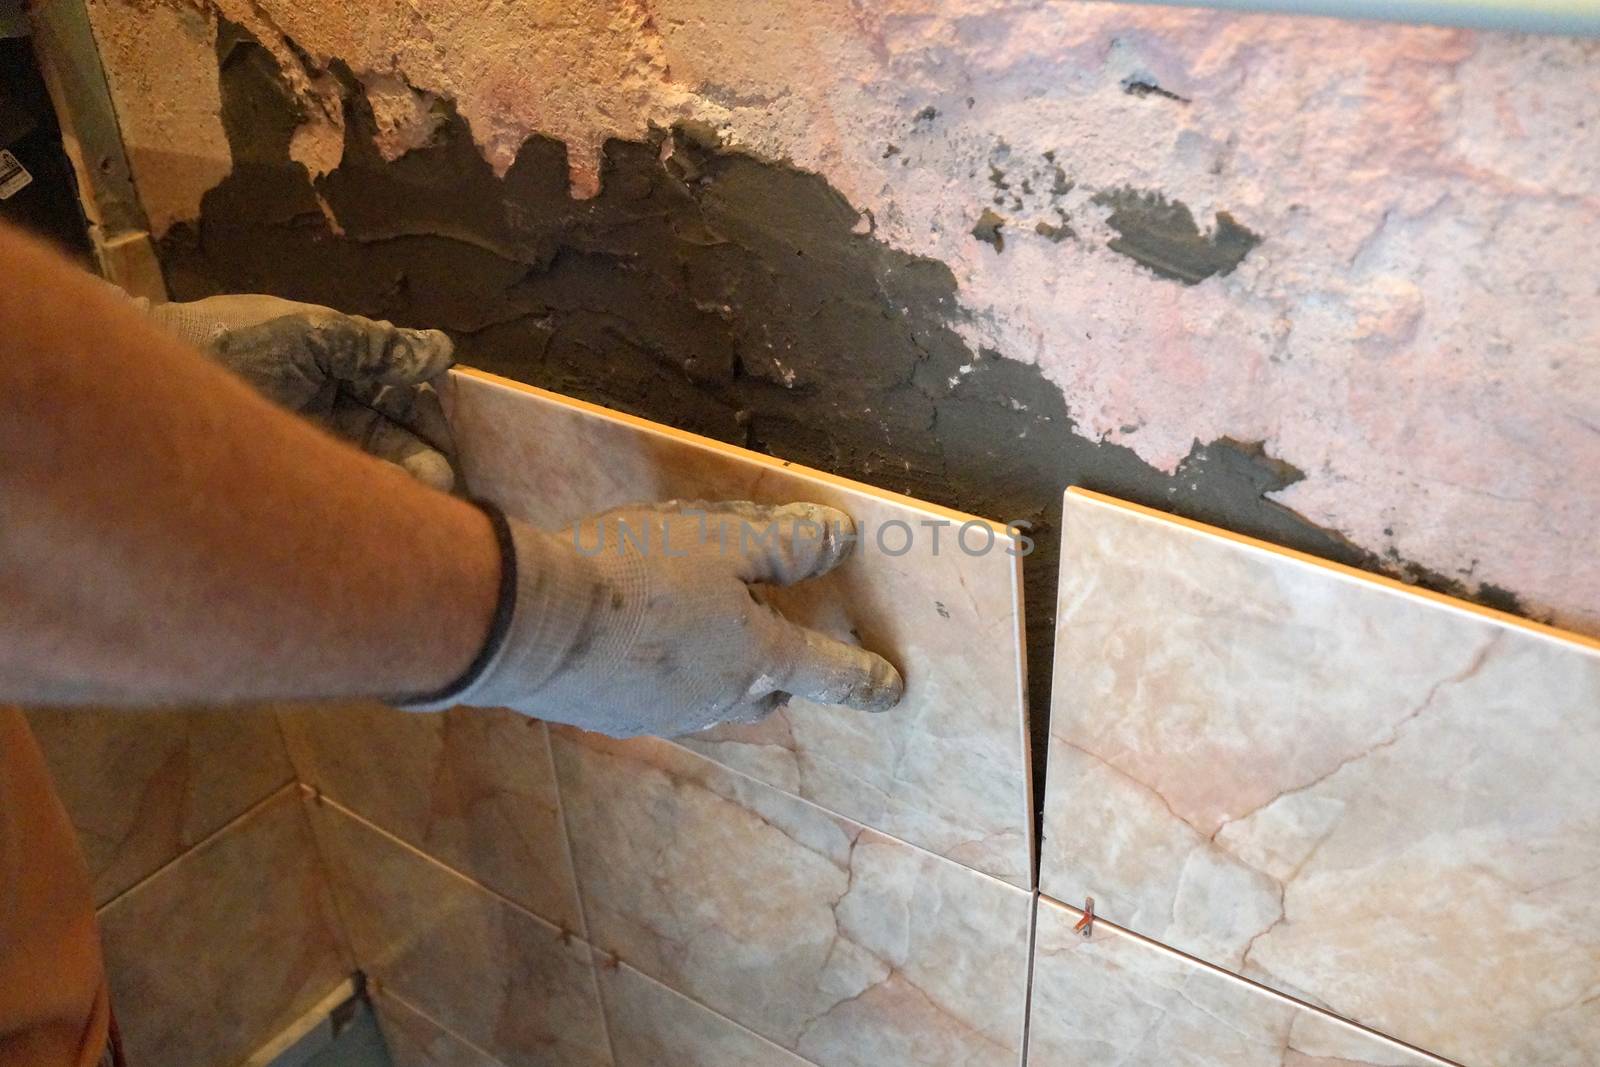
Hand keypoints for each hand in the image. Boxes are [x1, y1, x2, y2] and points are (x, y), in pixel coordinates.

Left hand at [144, 294, 456, 489]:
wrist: (153, 377)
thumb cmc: (229, 342)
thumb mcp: (309, 333)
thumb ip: (375, 344)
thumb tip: (441, 351)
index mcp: (338, 369)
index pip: (401, 399)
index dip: (431, 421)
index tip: (456, 446)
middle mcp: (330, 409)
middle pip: (394, 440)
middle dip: (424, 461)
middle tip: (444, 484)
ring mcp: (311, 446)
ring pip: (374, 471)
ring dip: (401, 487)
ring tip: (423, 501)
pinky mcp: (295, 478)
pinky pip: (342, 492)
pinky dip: (368, 500)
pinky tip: (387, 508)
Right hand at [413, 501, 904, 736]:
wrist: (528, 624)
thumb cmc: (634, 573)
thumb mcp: (719, 539)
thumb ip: (785, 543)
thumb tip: (840, 538)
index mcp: (756, 656)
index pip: (830, 671)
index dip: (865, 677)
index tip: (893, 689)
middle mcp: (719, 697)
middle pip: (770, 691)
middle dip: (781, 670)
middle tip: (772, 634)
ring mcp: (665, 713)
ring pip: (714, 696)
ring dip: (721, 670)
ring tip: (699, 627)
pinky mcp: (614, 714)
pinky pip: (662, 694)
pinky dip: (668, 670)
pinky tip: (638, 640)